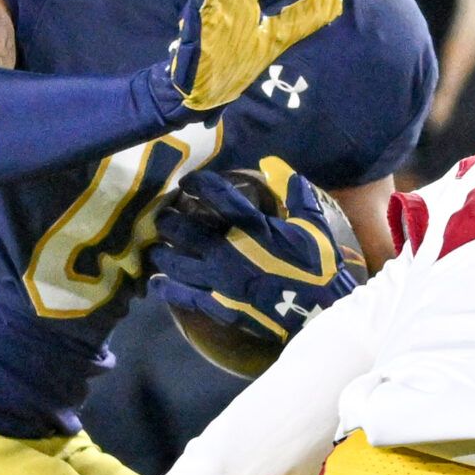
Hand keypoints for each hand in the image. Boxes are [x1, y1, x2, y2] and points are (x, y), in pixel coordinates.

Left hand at [148, 157, 362, 341]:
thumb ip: (296, 193)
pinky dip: (167, 289)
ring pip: (175, 262)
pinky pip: (183, 296)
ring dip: (162, 253)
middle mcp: (226, 249)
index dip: (197, 184)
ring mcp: (218, 279)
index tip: (187, 182)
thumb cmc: (316, 265)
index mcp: (249, 226)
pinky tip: (158, 283)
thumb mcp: (312, 223)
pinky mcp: (217, 304)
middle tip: (164, 217)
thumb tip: (275, 165)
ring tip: (157, 248)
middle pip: (183, 229)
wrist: (317, 309)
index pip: (215, 195)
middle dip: (169, 220)